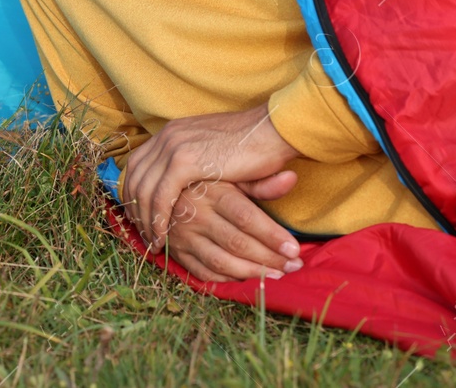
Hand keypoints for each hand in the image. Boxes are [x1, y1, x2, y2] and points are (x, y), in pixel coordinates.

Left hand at [120, 104, 299, 251]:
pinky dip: (158, 218)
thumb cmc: (252, 145)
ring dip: (144, 218)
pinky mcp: (185, 162)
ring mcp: (174, 146)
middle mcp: (168, 136)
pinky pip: (161, 196)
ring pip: (144, 189)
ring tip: (152, 241)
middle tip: (141, 232)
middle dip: (134, 207)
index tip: (138, 214)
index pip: (138, 163)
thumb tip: (186, 188)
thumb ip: (195, 165)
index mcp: (173, 131)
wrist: (272, 131)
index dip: (134, 190)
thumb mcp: (214, 152)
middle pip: (134, 176)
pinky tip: (162, 236)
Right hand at [163, 175, 303, 282]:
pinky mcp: (176, 253)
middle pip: (237, 243)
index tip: (295, 249)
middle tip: (294, 265)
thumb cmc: (205, 180)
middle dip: (269, 258)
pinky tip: (248, 279)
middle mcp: (197, 216)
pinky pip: (203, 273)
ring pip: (221, 262)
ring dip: (252, 273)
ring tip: (278, 276)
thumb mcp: (230, 175)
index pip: (246, 218)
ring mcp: (184, 236)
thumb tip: (291, 178)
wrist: (161, 188)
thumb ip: (260, 183)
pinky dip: (227, 280)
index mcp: (213, 193)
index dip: (272, 236)